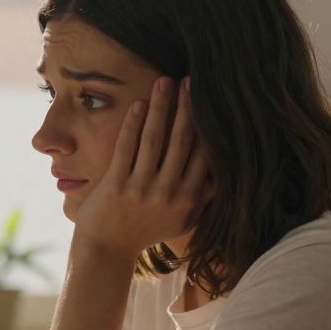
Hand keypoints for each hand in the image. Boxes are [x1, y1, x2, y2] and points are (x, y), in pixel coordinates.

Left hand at [72, 76, 210, 257]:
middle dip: (187, 108)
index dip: (207, 124)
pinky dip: (133, 125)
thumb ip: (202, 198)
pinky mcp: (116, 185)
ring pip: (154, 140)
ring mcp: (141, 189)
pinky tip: (139, 104)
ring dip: (161, 108)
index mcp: (187, 199)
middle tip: (191, 80)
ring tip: (164, 82)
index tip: (210, 100)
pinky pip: (126, 148)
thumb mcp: (181, 221)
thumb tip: (223, 174)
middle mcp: (167, 193)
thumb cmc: (144, 232)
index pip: (203, 154)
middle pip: (181, 141)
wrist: (107, 250)